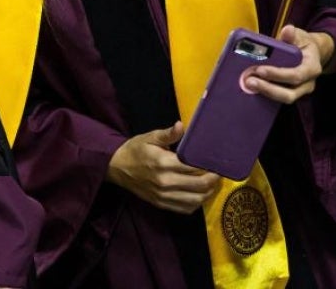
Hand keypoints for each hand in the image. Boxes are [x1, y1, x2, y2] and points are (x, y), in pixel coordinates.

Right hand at [106, 122, 220, 213]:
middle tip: (219, 173)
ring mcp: (163, 196)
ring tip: (212, 184)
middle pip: (199, 185)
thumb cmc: (135, 150)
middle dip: (213, 180)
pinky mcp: (161, 204)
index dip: (208, 166)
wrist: (117, 168)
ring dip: (208, 193)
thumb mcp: (149, 137)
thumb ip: (168, 134)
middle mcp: (165, 182)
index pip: (194, 167)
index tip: (217, 162)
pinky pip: (185, 209)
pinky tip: (199, 194)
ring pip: (195, 200)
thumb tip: (182, 125)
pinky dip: (196, 203)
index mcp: (163, 163)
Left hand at [242, 26, 335, 103]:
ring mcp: (300, 92)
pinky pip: (277, 99)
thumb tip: (287, 30)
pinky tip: (249, 89)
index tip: (260, 70)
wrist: (311, 53)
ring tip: (247, 84)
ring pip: (282, 99)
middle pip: (289, 94)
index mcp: (312, 68)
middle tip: (249, 81)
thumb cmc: (303, 44)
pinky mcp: (289, 94)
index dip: (278, 74)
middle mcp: (308, 84)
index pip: (296, 75)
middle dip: (268, 89)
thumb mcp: (300, 36)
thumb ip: (292, 35)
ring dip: (264, 93)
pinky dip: (263, 95)